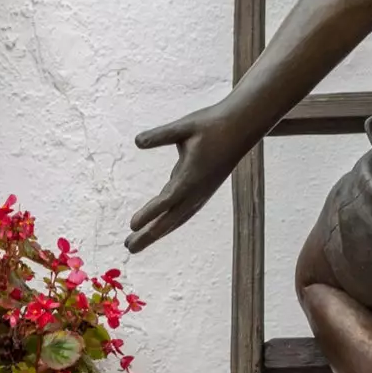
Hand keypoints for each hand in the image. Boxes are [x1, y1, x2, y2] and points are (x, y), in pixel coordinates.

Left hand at [127, 104, 243, 252]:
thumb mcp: (184, 126)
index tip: (132, 225)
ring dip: (157, 232)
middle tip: (129, 248)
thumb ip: (160, 135)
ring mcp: (201, 194)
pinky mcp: (202, 191)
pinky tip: (158, 230)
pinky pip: (183, 213)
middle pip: (170, 218)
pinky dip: (169, 224)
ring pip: (176, 219)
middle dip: (149, 234)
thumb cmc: (212, 124)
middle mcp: (197, 190)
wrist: (242, 127)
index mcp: (192, 176)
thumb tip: (137, 141)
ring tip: (136, 244)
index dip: (149, 213)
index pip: (167, 199)